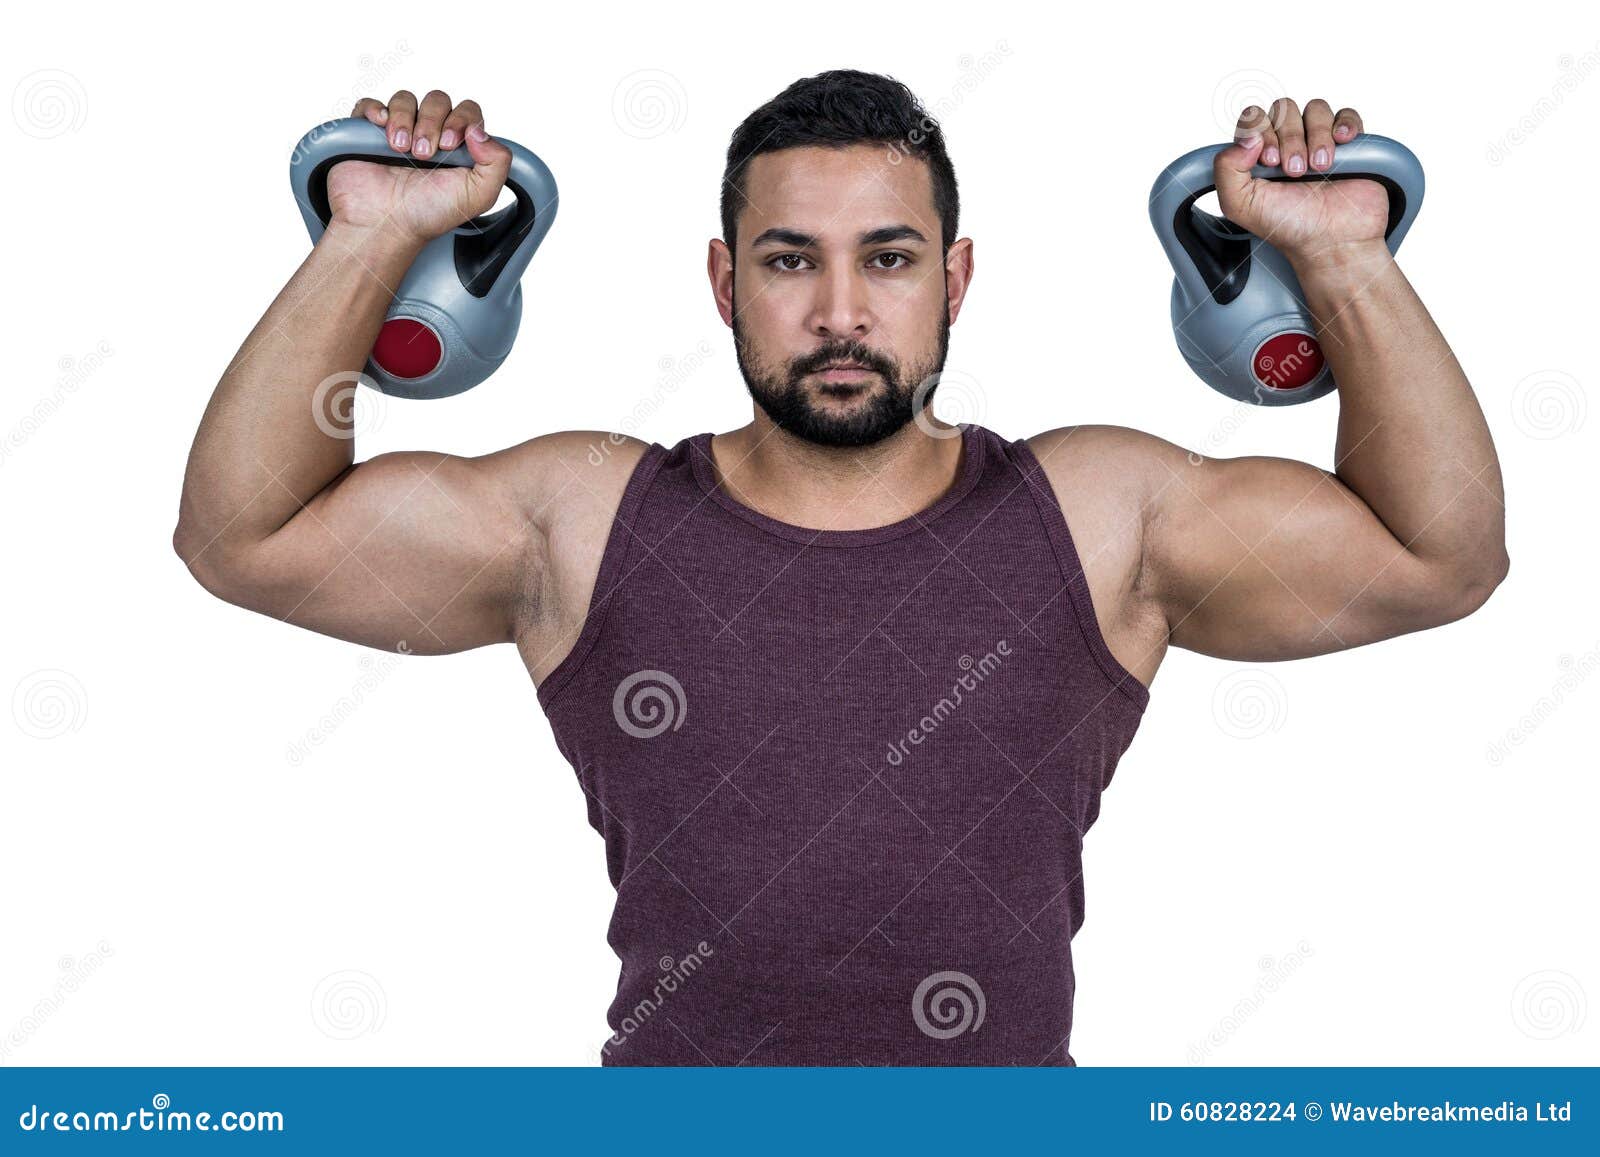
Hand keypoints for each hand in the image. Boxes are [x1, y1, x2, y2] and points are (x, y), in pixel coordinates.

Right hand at [327, 89, 511, 244]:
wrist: (386, 223)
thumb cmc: (429, 213)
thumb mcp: (478, 195)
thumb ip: (497, 163)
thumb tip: (479, 131)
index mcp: (458, 146)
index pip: (467, 112)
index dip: (461, 120)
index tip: (450, 146)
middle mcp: (430, 134)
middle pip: (437, 101)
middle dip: (432, 123)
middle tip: (424, 155)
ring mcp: (399, 130)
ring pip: (406, 99)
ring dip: (405, 120)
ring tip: (401, 149)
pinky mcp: (368, 131)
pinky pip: (370, 104)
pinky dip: (376, 109)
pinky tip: (382, 127)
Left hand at [1213, 98, 1390, 266]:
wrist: (1331, 240)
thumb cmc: (1288, 226)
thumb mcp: (1240, 204)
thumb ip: (1226, 169)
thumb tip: (1247, 137)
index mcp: (1258, 153)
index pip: (1254, 117)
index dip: (1260, 131)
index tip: (1269, 162)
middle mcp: (1287, 142)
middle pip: (1284, 109)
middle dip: (1289, 138)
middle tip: (1294, 171)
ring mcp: (1318, 140)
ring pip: (1315, 109)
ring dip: (1316, 136)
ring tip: (1318, 168)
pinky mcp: (1349, 143)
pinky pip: (1346, 115)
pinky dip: (1344, 124)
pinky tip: (1341, 144)